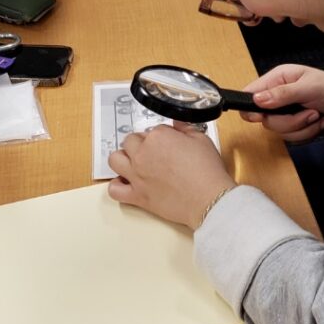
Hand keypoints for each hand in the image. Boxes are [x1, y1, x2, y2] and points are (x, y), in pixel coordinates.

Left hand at [107, 122, 235, 229]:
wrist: (208, 200)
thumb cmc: (207, 172)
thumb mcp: (201, 140)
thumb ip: (185, 128)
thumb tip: (177, 124)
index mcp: (158, 137)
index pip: (152, 130)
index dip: (162, 136)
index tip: (169, 143)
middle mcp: (142, 154)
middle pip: (130, 141)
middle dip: (140, 144)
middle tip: (153, 152)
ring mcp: (137, 175)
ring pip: (115, 160)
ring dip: (123, 158)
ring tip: (134, 163)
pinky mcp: (137, 195)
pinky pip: (114, 190)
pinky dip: (117, 186)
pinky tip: (126, 183)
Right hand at [241, 64, 323, 142]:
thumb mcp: (309, 87)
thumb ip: (282, 94)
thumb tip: (257, 100)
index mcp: (277, 80)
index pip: (250, 94)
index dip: (251, 109)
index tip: (262, 116)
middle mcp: (278, 97)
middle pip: (266, 120)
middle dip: (291, 122)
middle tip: (310, 113)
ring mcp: (287, 113)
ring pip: (281, 132)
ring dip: (304, 128)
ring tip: (318, 116)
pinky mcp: (296, 126)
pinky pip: (293, 139)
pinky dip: (309, 134)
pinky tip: (320, 122)